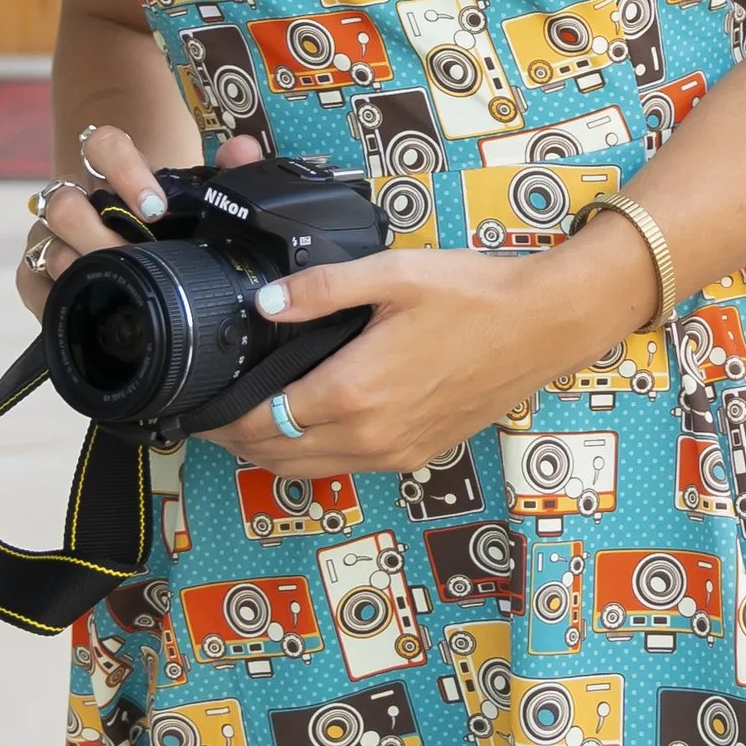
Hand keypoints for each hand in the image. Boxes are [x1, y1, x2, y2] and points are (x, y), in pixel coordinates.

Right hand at [13, 122, 262, 319]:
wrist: (129, 235)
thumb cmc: (166, 217)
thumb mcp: (196, 194)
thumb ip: (226, 170)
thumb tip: (244, 151)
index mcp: (109, 170)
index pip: (101, 146)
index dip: (124, 171)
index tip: (156, 206)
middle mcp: (74, 197)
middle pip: (65, 203)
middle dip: (101, 235)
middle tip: (136, 258)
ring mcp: (50, 233)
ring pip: (46, 241)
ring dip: (81, 265)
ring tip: (115, 284)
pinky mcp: (35, 270)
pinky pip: (28, 279)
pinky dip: (52, 295)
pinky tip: (82, 305)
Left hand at [215, 222, 657, 477]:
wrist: (544, 325)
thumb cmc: (472, 293)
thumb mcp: (391, 274)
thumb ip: (321, 288)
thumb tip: (264, 302)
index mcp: (353, 392)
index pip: (263, 422)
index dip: (223, 418)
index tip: (201, 404)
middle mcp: (370, 436)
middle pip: (278, 457)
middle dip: (238, 440)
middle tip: (216, 413)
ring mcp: (397, 452)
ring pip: (311, 471)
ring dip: (274, 454)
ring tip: (252, 420)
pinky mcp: (420, 455)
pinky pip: (349, 468)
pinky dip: (316, 457)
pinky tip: (312, 425)